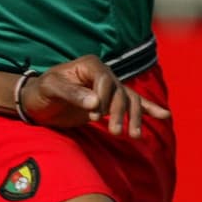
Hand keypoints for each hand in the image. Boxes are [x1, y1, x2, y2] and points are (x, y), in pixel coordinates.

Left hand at [19, 56, 170, 134]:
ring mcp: (109, 88)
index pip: (106, 80)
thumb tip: (95, 103)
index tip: (95, 115)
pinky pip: (133, 104)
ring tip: (134, 136)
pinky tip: (164, 116)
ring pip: (129, 101)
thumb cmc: (41, 92)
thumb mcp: (51, 89)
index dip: (104, 98)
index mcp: (89, 65)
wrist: (37, 101)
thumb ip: (71, 93)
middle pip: (121, 92)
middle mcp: (103, 74)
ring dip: (135, 118)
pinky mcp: (110, 103)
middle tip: (115, 132)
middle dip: (121, 113)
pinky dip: (148, 110)